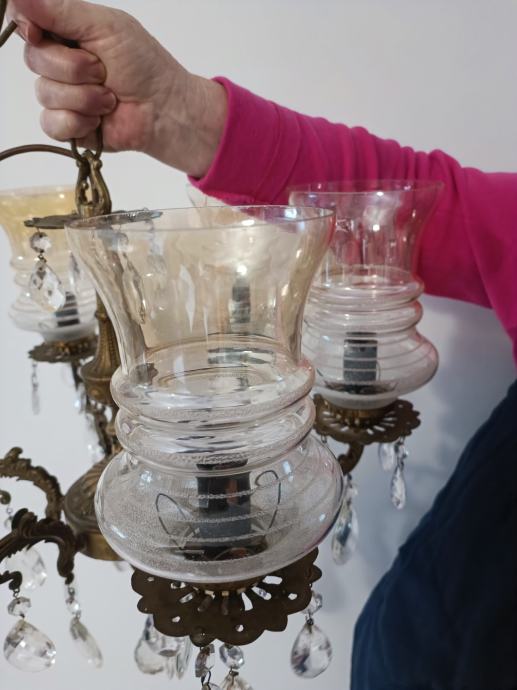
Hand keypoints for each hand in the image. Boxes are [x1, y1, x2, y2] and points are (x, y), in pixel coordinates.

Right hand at [8, 0, 226, 175]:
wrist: (164, 111)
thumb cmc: (144, 65)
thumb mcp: (103, 26)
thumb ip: (59, 10)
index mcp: (66, 32)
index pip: (26, 24)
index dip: (29, 29)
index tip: (40, 33)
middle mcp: (60, 62)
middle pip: (34, 60)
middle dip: (73, 68)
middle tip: (103, 70)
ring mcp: (63, 96)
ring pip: (44, 93)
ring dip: (83, 97)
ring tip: (110, 98)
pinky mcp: (69, 126)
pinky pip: (51, 124)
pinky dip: (78, 121)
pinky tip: (98, 120)